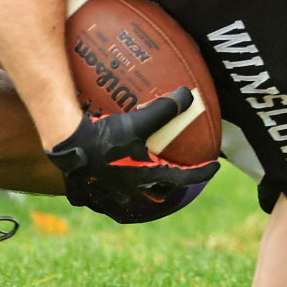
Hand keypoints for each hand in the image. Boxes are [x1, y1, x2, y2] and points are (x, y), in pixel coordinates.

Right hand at [45, 89, 219, 203]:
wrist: (71, 147)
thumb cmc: (106, 138)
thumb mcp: (138, 122)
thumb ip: (165, 109)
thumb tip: (188, 96)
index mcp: (148, 176)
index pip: (184, 178)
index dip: (202, 173)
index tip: (216, 167)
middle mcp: (135, 187)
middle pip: (163, 191)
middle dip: (175, 183)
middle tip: (182, 170)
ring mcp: (117, 187)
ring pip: (142, 191)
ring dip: (153, 182)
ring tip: (156, 167)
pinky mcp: (103, 181)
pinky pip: (123, 184)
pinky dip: (131, 176)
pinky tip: (126, 162)